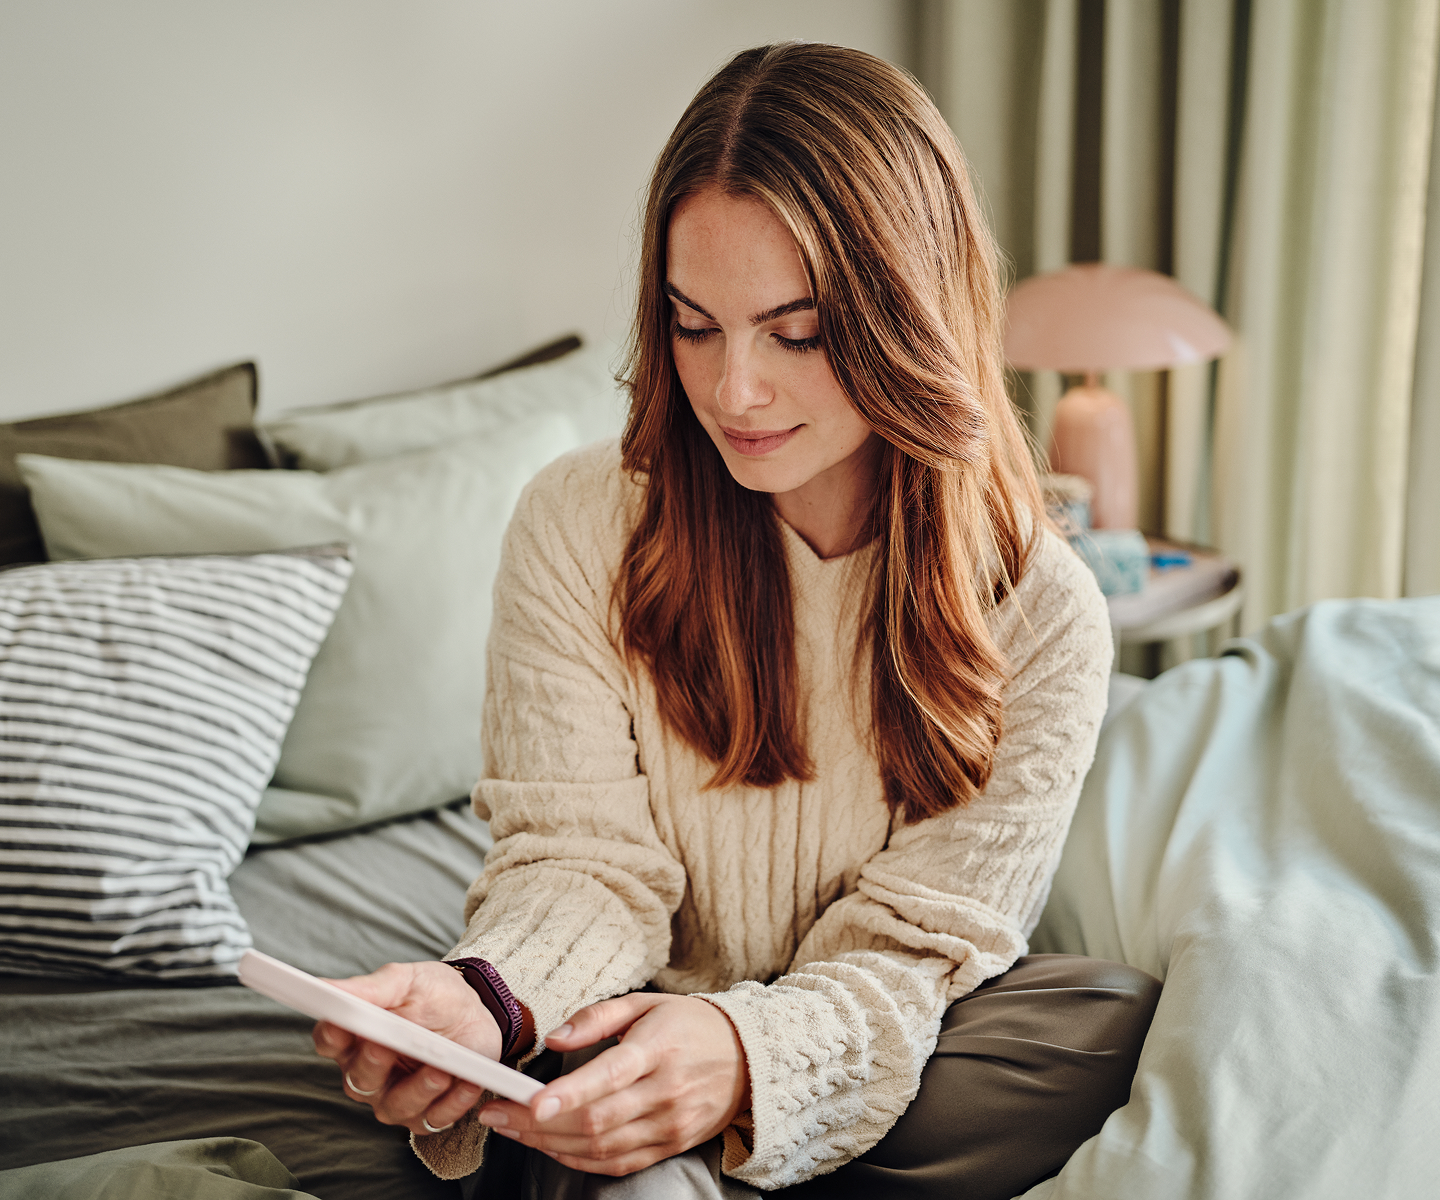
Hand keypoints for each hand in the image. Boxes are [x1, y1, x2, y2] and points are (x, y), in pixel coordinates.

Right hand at [310, 960, 496, 1135]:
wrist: (474, 1011)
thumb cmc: (433, 995)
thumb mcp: (406, 982)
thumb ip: (370, 988)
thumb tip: (327, 987)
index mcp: (355, 1037)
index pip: (330, 1041)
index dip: (332, 1035)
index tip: (339, 1022)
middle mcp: (368, 1073)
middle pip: (358, 1079)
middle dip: (372, 1064)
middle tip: (385, 1046)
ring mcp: (396, 1097)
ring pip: (394, 1107)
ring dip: (417, 1091)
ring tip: (439, 1071)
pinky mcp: (429, 1112)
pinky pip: (435, 1118)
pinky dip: (453, 1104)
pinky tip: (467, 1083)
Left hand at [477, 993, 749, 1176]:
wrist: (747, 1058)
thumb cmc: (690, 1025)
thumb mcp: (646, 1004)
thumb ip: (597, 1017)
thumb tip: (554, 1040)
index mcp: (658, 1048)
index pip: (609, 1076)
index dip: (568, 1093)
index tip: (530, 1101)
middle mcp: (665, 1091)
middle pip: (595, 1120)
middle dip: (538, 1123)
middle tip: (497, 1114)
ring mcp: (669, 1124)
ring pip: (601, 1147)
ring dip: (549, 1144)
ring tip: (513, 1130)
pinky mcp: (670, 1146)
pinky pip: (617, 1163)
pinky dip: (577, 1160)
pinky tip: (550, 1146)